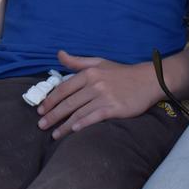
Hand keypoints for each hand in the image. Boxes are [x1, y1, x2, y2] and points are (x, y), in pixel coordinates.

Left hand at [36, 50, 159, 138]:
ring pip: (79, 112)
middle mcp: (95, 84)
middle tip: (41, 125)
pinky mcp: (115, 108)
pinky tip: (74, 131)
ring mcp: (105, 96)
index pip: (64, 88)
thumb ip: (77, 61)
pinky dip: (83, 124)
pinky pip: (94, 117)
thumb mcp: (99, 62)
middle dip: (53, 115)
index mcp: (89, 73)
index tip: (40, 110)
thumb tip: (59, 54)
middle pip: (68, 102)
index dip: (50, 100)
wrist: (148, 80)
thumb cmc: (121, 73)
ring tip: (54, 135)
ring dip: (64, 125)